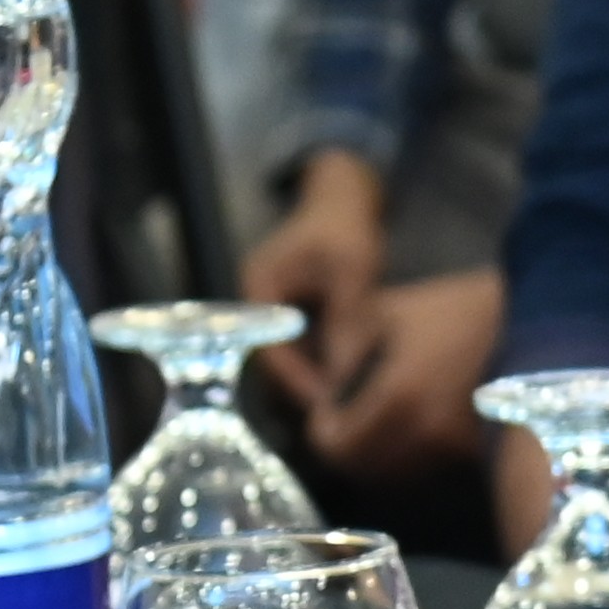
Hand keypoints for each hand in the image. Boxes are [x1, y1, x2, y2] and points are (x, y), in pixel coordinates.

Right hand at [241, 154, 390, 392]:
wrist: (344, 194)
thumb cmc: (345, 226)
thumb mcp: (351, 271)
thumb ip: (347, 321)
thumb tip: (346, 376)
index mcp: (258, 290)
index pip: (268, 352)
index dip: (296, 382)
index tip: (324, 405)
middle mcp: (256, 302)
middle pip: (274, 359)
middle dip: (304, 385)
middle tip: (336, 414)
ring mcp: (272, 306)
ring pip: (288, 354)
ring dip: (313, 375)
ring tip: (343, 401)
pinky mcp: (291, 308)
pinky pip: (301, 343)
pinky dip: (321, 358)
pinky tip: (346, 374)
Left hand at [303, 268, 503, 477]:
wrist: (539, 323)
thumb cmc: (461, 310)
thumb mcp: (392, 311)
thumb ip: (346, 348)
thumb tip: (325, 381)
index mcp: (397, 401)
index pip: (337, 446)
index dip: (323, 430)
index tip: (327, 408)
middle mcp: (423, 439)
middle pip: (363, 471)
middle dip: (348, 447)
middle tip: (348, 418)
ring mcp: (453, 454)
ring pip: (395, 476)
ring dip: (380, 455)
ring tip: (384, 420)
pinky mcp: (476, 458)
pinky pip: (427, 471)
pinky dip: (413, 456)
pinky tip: (418, 424)